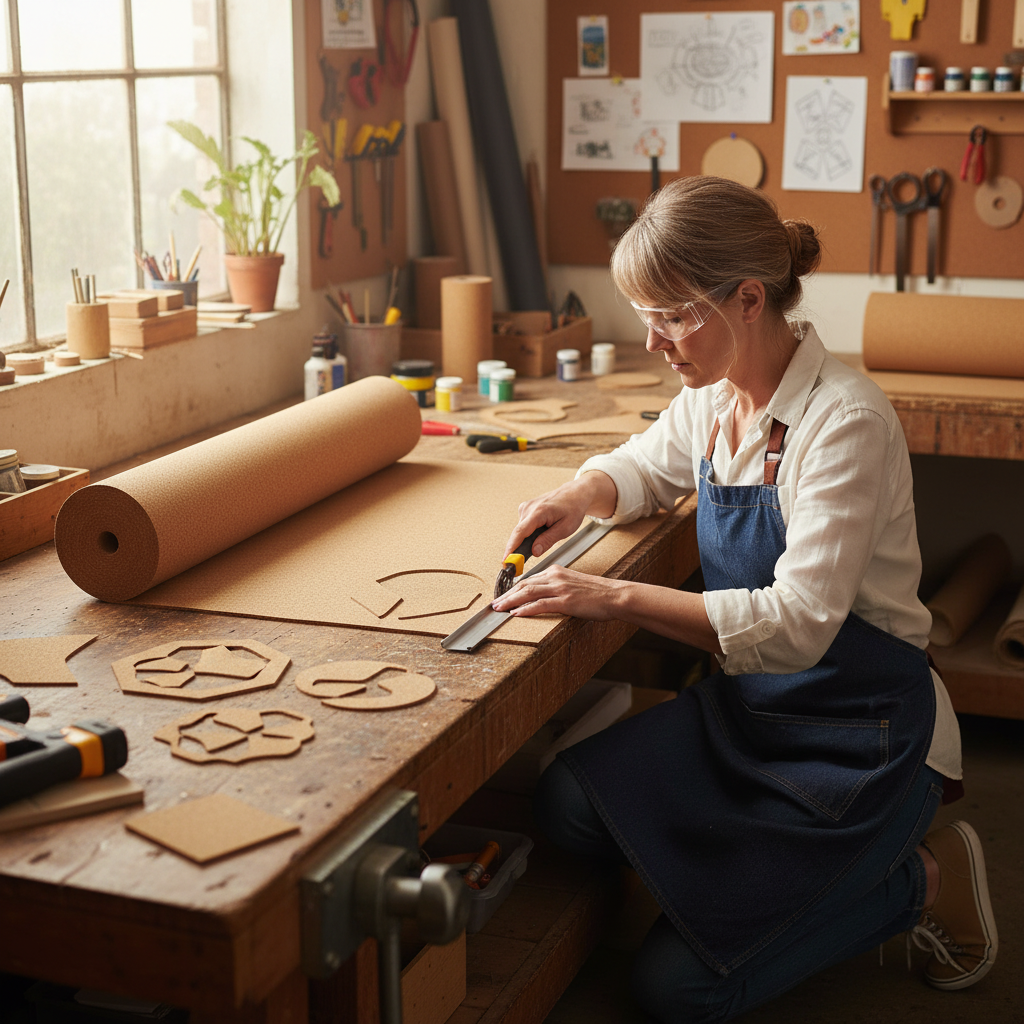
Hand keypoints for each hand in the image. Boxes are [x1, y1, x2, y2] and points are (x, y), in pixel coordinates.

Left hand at [491, 565, 624, 620]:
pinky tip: (516, 613)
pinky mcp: (566, 601)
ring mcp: (560, 588)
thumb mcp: (573, 584)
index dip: (513, 589)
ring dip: (510, 602)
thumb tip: (543, 597)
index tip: (503, 596)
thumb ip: (558, 587)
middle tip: (494, 604)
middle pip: (524, 585)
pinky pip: (541, 604)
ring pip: (528, 593)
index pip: (529, 580)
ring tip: (499, 609)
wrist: (615, 595)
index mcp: (556, 571)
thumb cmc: (597, 593)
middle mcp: (556, 577)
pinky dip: (526, 609)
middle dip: (507, 595)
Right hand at [503, 472, 617, 559]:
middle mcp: (529, 508)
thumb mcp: (566, 528)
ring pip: (520, 531)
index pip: (520, 532)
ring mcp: (525, 508)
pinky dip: (527, 535)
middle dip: (516, 551)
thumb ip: (548, 540)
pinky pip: (523, 527)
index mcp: (539, 511)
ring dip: (525, 542)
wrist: (574, 494)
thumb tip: (534, 552)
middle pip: (517, 534)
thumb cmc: (573, 508)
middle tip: (517, 567)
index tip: (507, 561)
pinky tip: (539, 535)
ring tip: (540, 544)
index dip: (511, 548)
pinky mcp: (525, 510)